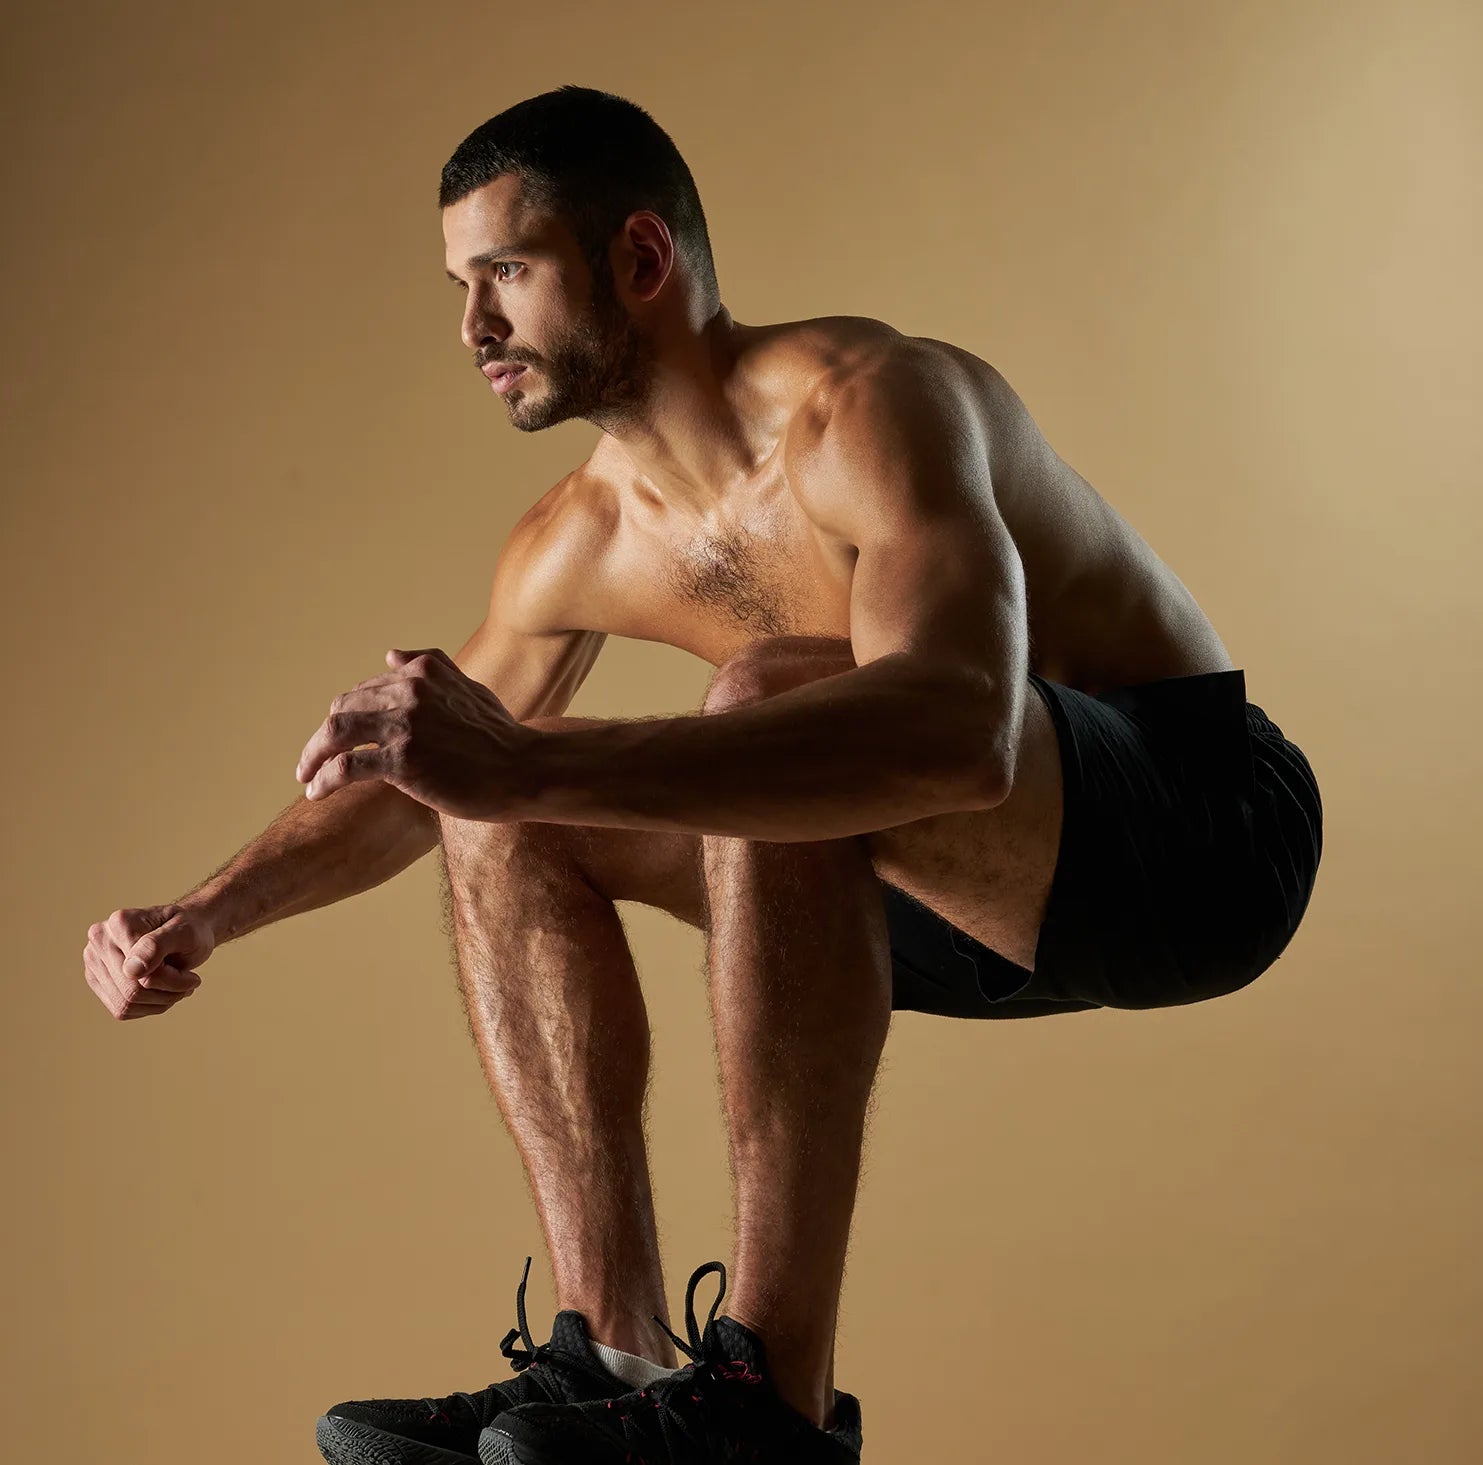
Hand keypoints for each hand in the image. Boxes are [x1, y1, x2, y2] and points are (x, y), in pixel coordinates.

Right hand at [84, 904, 214, 1020]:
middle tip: (189, 983)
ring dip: (159, 1002)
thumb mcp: (185, 932)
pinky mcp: (97, 979)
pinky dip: (148, 1007)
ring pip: (124, 1005)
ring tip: (177, 987)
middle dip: (167, 993)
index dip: (172, 980)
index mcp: (120, 923)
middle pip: (131, 991)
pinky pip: (120, 1009)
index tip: (192, 975)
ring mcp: (94, 961)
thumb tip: (131, 970)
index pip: (142, 973)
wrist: (186, 930)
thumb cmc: (190, 929)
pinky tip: (162, 991)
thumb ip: (157, 946)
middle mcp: (100, 940)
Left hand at [294, 647, 537, 820]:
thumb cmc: (501, 737)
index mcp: (422, 672)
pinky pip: (346, 767)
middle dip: (323, 737)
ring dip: (312, 756)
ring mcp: (404, 725)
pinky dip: (324, 780)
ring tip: (306, 776)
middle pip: (342, 709)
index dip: (348, 717)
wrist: (524, 771)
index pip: (366, 690)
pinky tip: (316, 794)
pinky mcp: (402, 760)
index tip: (340, 741)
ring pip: (334, 734)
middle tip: (313, 762)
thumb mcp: (469, 689)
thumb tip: (391, 653)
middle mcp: (409, 691)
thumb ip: (431, 667)